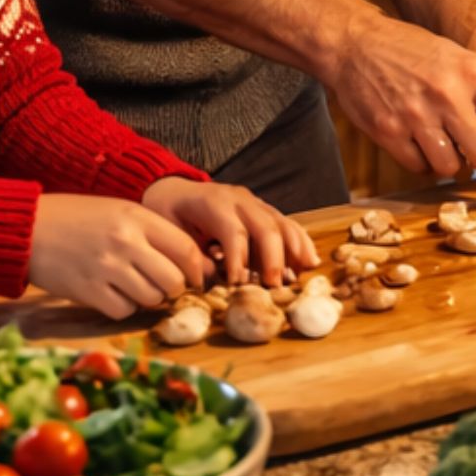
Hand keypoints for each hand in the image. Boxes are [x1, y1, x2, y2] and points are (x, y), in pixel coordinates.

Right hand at [28, 192, 207, 320]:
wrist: (29, 227)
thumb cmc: (78, 217)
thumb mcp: (119, 211)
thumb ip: (153, 232)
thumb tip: (194, 263)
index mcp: (138, 217)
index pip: (185, 249)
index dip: (196, 268)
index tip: (196, 277)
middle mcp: (126, 242)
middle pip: (173, 280)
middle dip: (175, 288)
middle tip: (166, 287)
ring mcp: (106, 268)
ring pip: (150, 298)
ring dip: (149, 298)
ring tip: (137, 287)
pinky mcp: (87, 291)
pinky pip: (123, 310)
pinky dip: (124, 307)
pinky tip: (114, 294)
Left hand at [141, 176, 319, 285]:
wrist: (170, 189)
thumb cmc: (167, 214)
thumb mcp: (168, 234)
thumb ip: (191, 256)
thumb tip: (211, 282)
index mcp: (213, 203)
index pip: (234, 231)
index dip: (239, 259)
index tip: (237, 285)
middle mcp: (239, 199)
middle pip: (265, 226)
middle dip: (273, 258)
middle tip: (274, 287)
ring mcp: (254, 202)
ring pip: (281, 222)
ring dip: (294, 248)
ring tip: (303, 272)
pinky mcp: (262, 209)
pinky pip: (286, 222)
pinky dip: (299, 240)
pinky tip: (309, 259)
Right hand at [325, 17, 475, 197]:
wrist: (356, 44)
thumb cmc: (414, 52)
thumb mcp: (459, 60)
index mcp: (471, 73)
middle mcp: (446, 94)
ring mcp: (415, 115)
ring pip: (452, 168)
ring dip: (453, 162)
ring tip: (440, 136)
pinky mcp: (388, 132)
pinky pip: (420, 168)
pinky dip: (424, 161)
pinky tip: (417, 137)